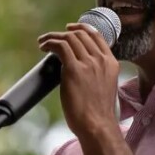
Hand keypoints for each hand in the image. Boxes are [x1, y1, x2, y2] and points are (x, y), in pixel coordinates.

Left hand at [38, 23, 120, 137]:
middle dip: (65, 32)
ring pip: (70, 38)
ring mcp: (88, 63)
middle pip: (81, 34)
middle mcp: (101, 60)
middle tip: (52, 37)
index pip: (97, 35)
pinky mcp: (74, 69)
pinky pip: (60, 46)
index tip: (70, 29)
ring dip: (53, 37)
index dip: (82, 28)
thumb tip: (82, 69)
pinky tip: (44, 47)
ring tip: (43, 42)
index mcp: (111, 63)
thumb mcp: (106, 87)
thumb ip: (98, 74)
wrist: (97, 125)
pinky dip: (50, 43)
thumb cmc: (98, 113)